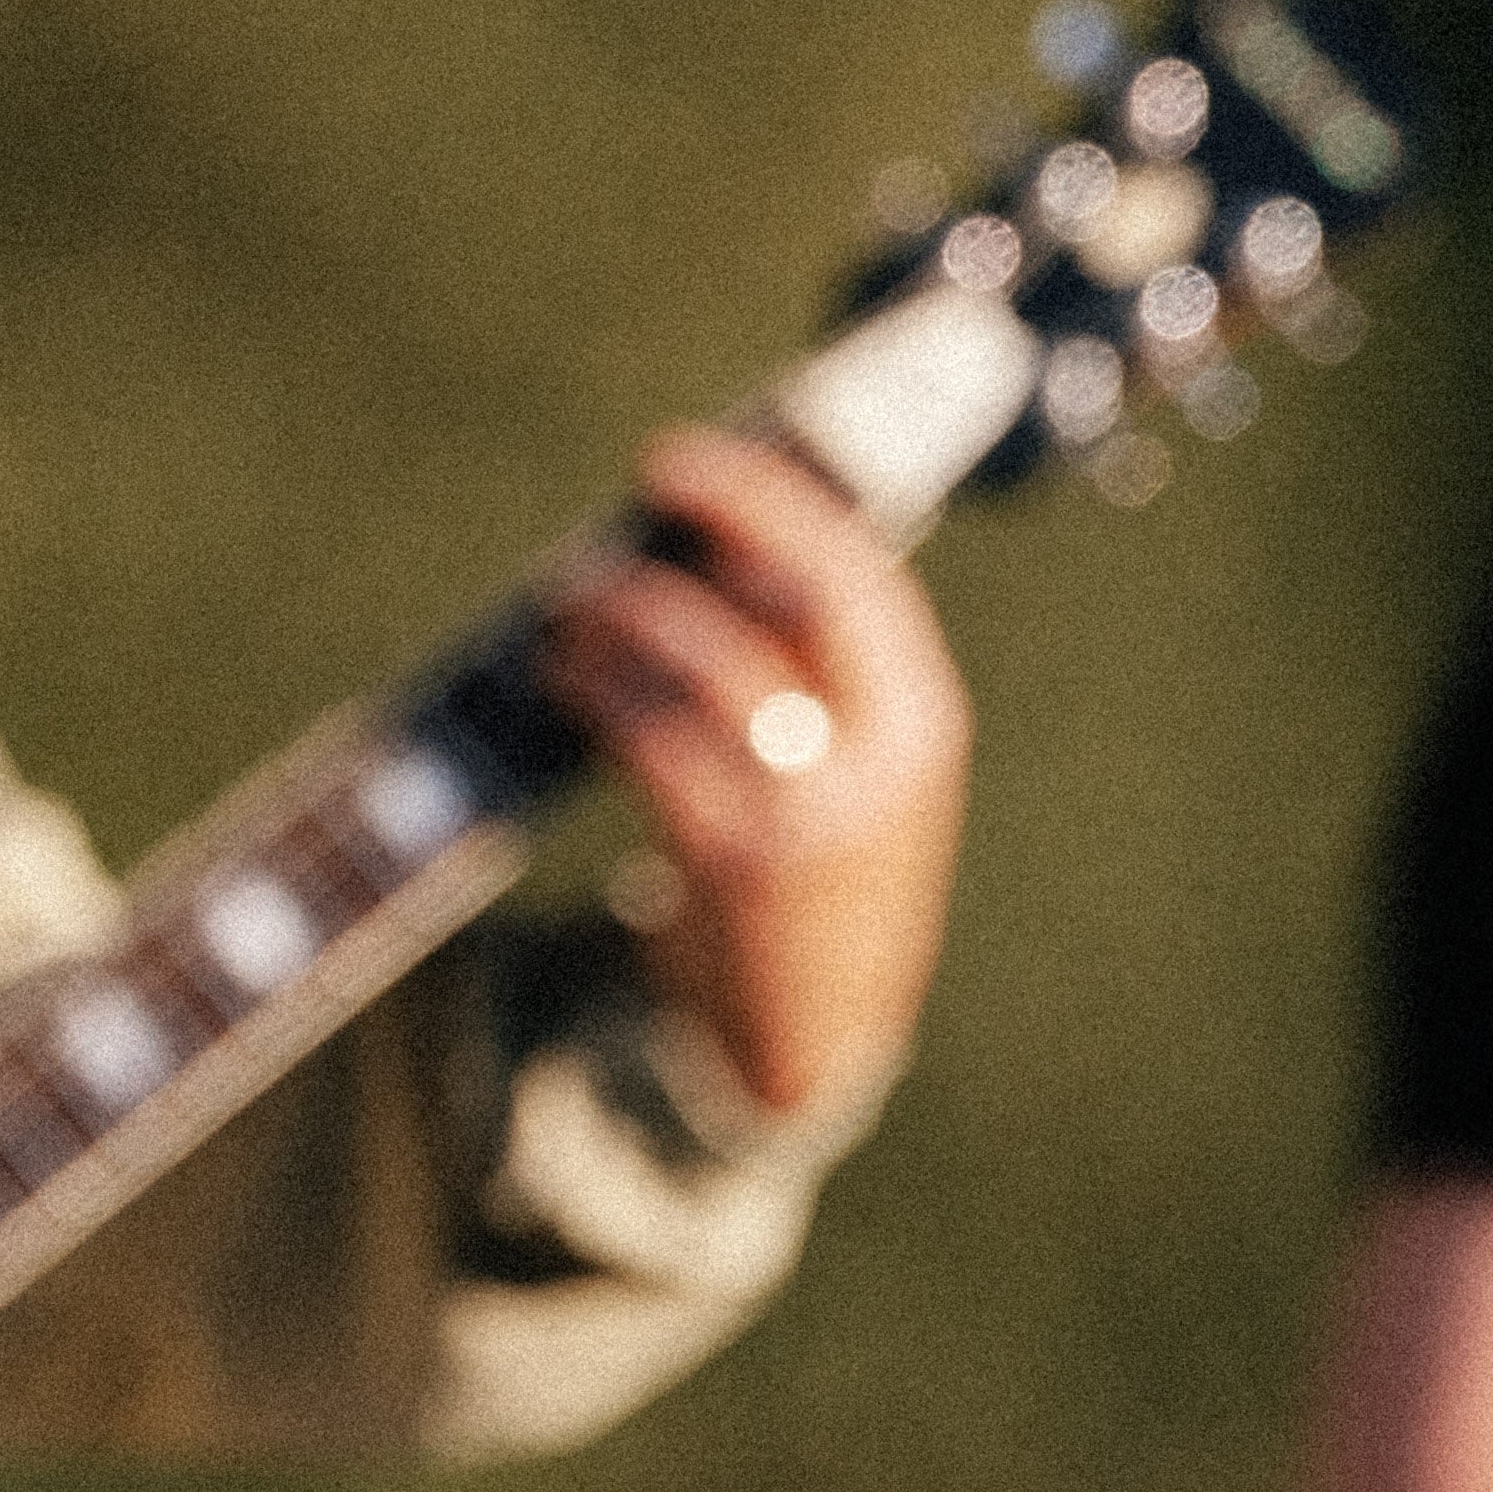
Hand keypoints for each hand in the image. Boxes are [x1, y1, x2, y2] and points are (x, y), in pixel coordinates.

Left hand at [538, 426, 968, 1120]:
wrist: (812, 1034)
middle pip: (804, 598)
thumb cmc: (818, 866)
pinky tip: (569, 677)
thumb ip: (814, 668)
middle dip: (727, 516)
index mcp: (923, 722)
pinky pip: (655, 744)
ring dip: (630, 613)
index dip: (777, 499)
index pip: (863, 576)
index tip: (696, 457)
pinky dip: (602, 692)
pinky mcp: (736, 866)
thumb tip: (710, 531)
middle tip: (651, 475)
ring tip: (575, 603)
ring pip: (710, 666)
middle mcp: (882, 762)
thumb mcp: (857, 767)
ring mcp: (812, 815)